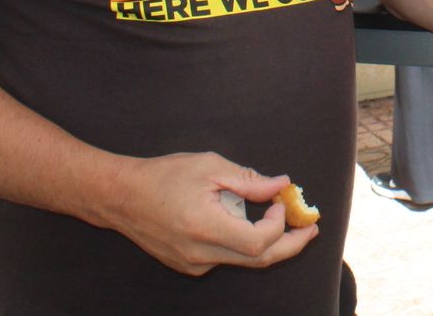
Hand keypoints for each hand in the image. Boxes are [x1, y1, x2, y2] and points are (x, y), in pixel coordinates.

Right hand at [104, 152, 317, 275]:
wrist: (122, 197)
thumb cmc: (163, 175)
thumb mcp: (209, 166)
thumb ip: (248, 179)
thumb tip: (282, 184)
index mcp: (205, 227)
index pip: (258, 241)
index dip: (279, 225)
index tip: (282, 201)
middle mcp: (200, 253)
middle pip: (258, 260)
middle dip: (290, 245)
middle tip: (310, 229)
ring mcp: (194, 264)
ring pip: (244, 260)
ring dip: (268, 242)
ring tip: (281, 217)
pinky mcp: (189, 266)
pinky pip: (226, 258)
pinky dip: (244, 242)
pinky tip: (244, 220)